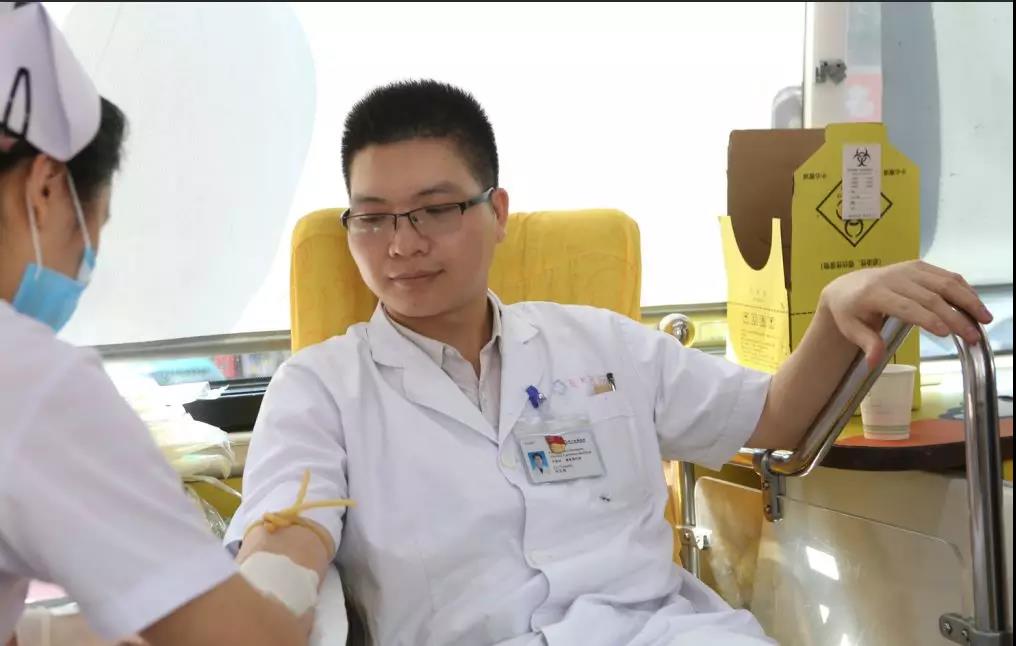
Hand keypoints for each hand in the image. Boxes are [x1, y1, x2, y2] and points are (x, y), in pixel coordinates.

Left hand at [819, 260, 992, 367]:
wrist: (847, 287)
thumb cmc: (851, 312)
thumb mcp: (851, 330)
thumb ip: (866, 343)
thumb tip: (873, 362)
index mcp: (874, 294)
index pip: (905, 306)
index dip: (927, 319)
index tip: (947, 333)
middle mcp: (893, 278)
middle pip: (929, 297)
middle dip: (954, 317)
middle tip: (973, 336)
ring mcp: (908, 269)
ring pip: (943, 283)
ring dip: (967, 300)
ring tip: (984, 319)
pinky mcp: (918, 266)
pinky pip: (945, 275)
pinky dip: (963, 289)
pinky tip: (976, 305)